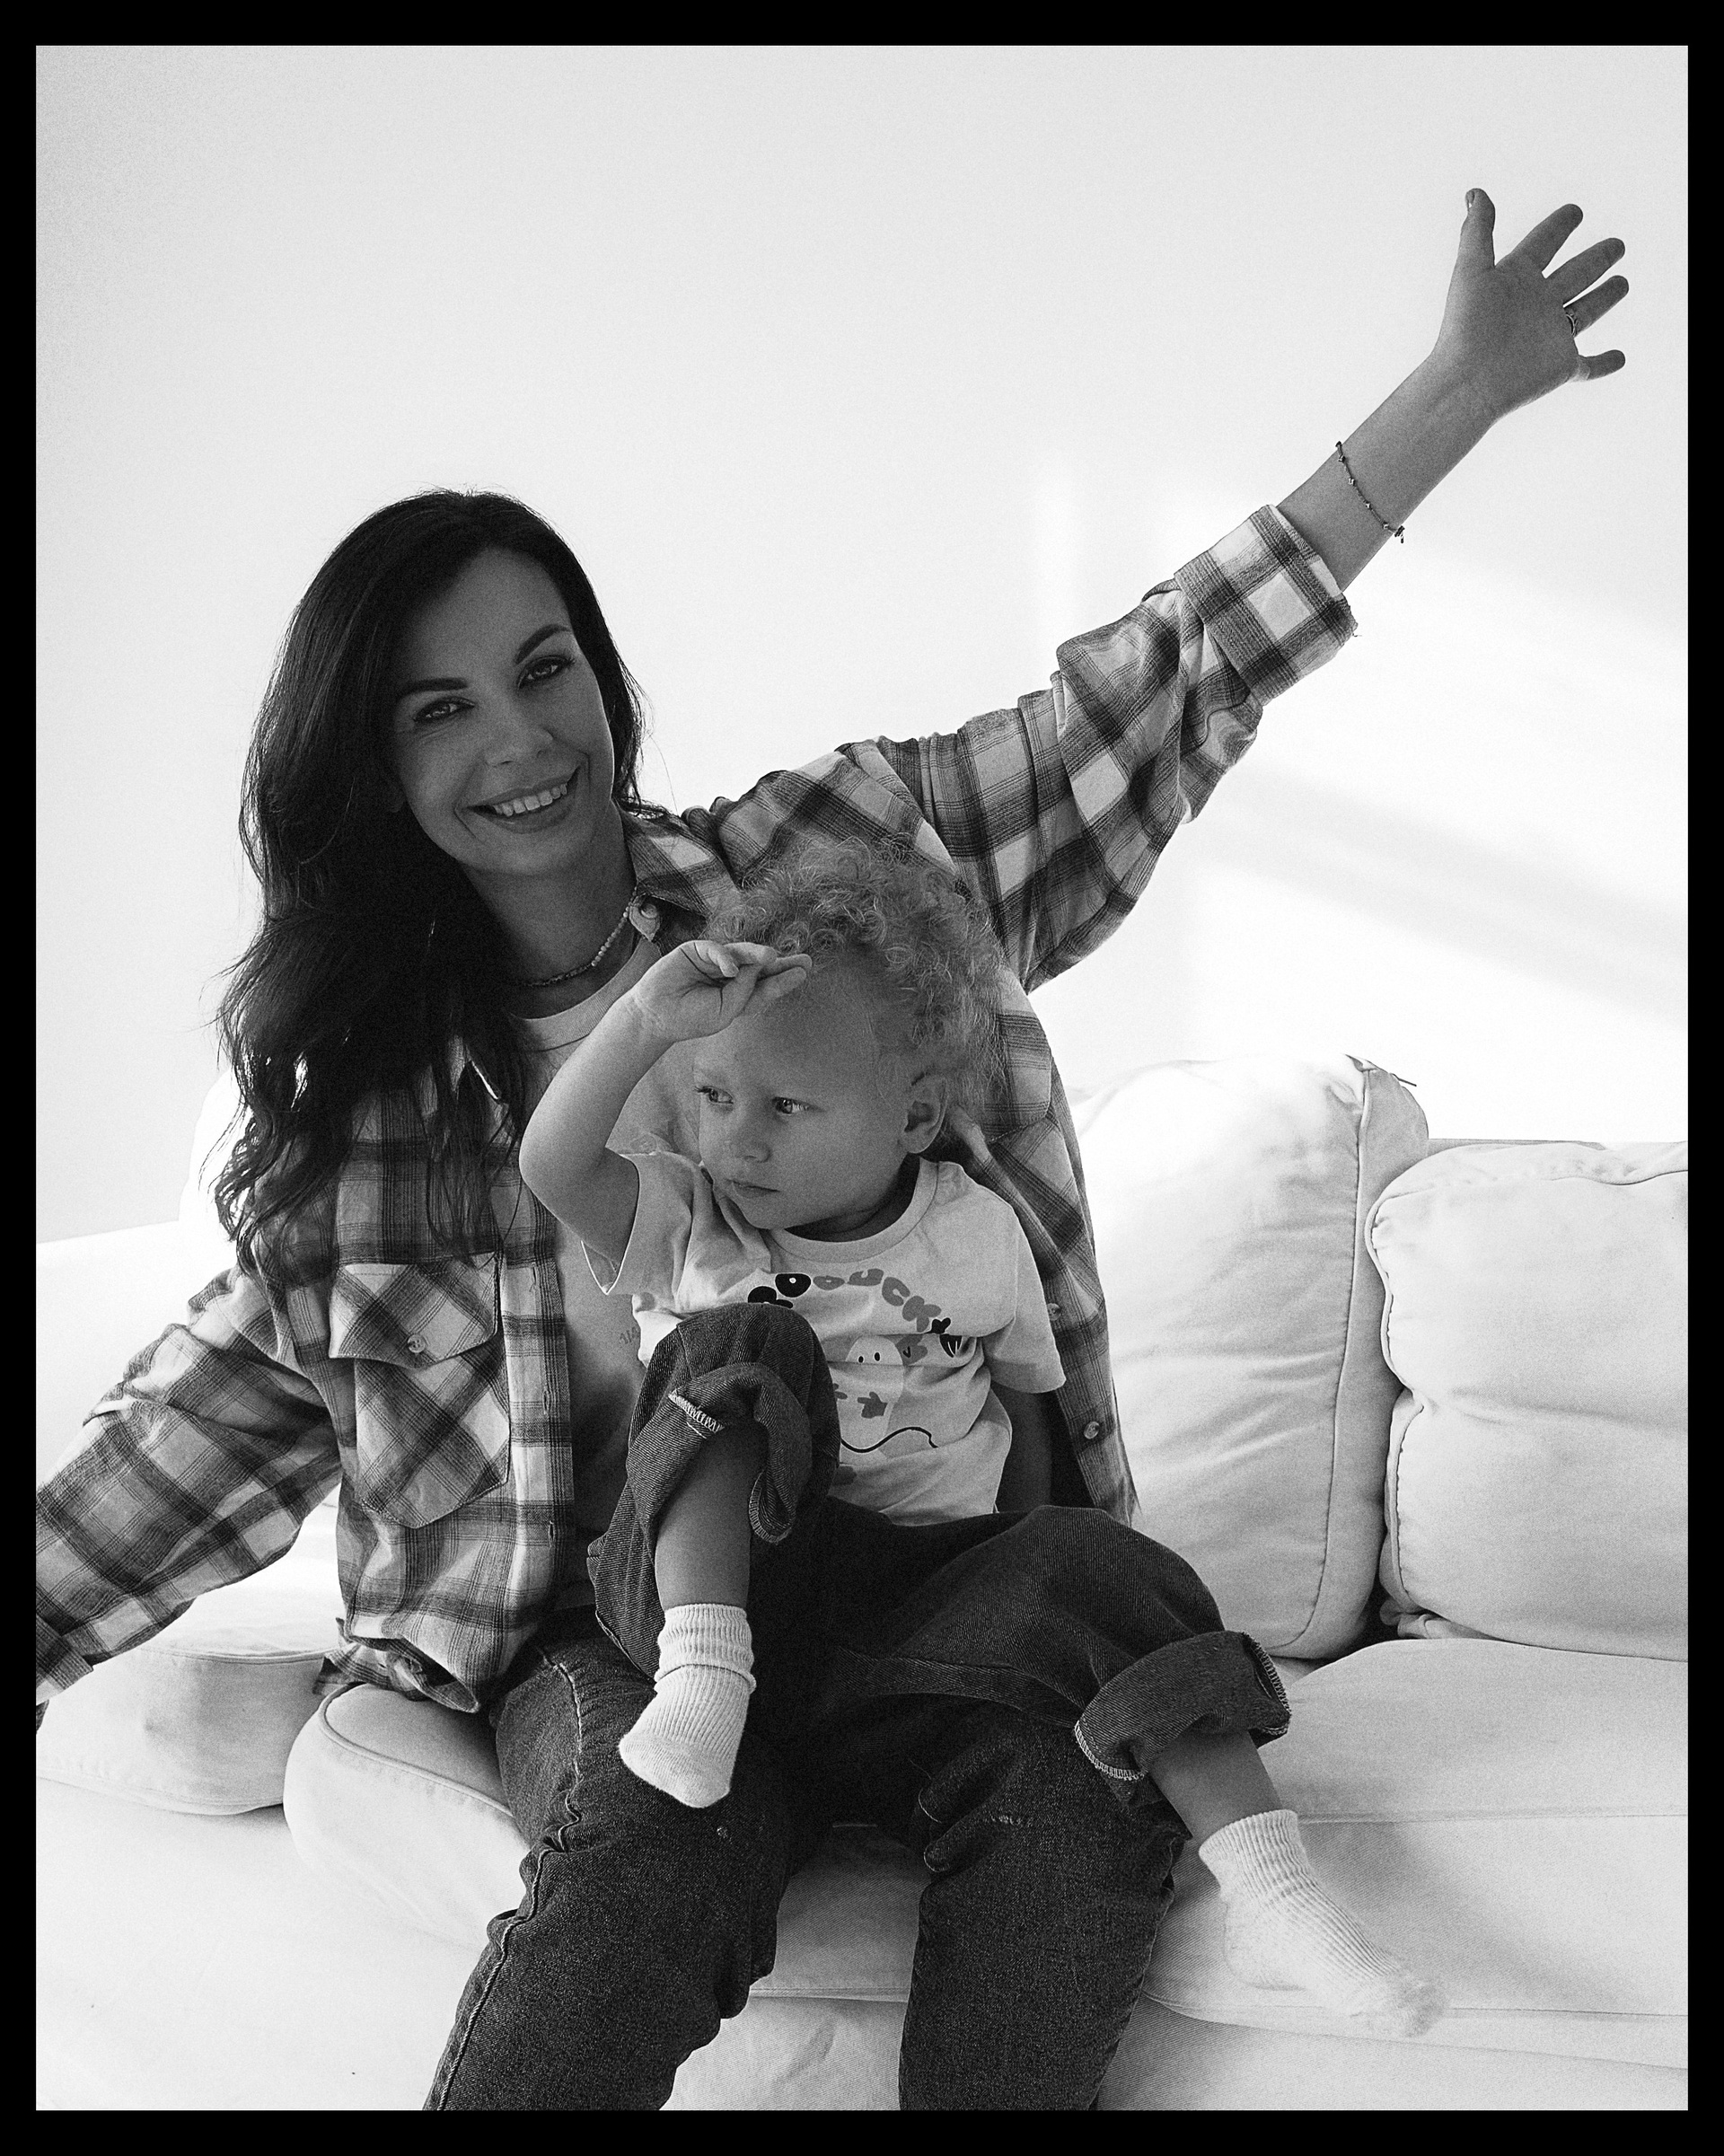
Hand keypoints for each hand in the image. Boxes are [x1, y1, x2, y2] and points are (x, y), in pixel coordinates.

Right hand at [632, 940, 812, 1042]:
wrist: (656, 1016)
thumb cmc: (692, 1018)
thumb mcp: (727, 1011)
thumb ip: (745, 991)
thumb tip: (758, 964)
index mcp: (739, 992)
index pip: (766, 983)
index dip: (784, 978)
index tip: (803, 972)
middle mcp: (729, 974)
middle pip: (760, 965)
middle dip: (780, 963)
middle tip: (803, 960)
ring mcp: (713, 961)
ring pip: (741, 953)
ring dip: (757, 955)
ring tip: (772, 957)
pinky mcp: (696, 951)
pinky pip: (716, 949)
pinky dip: (725, 958)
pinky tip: (731, 970)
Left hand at [1429, 192, 1627, 426]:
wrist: (1467, 383)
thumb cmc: (1464, 328)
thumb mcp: (1471, 271)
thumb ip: (1477, 232)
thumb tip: (1476, 193)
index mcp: (1516, 278)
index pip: (1544, 243)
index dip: (1559, 225)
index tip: (1574, 211)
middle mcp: (1536, 304)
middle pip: (1574, 274)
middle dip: (1597, 259)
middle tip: (1616, 244)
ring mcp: (1550, 335)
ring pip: (1585, 312)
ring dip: (1604, 298)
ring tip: (1623, 283)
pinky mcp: (1561, 367)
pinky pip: (1589, 366)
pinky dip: (1605, 363)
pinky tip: (1620, 358)